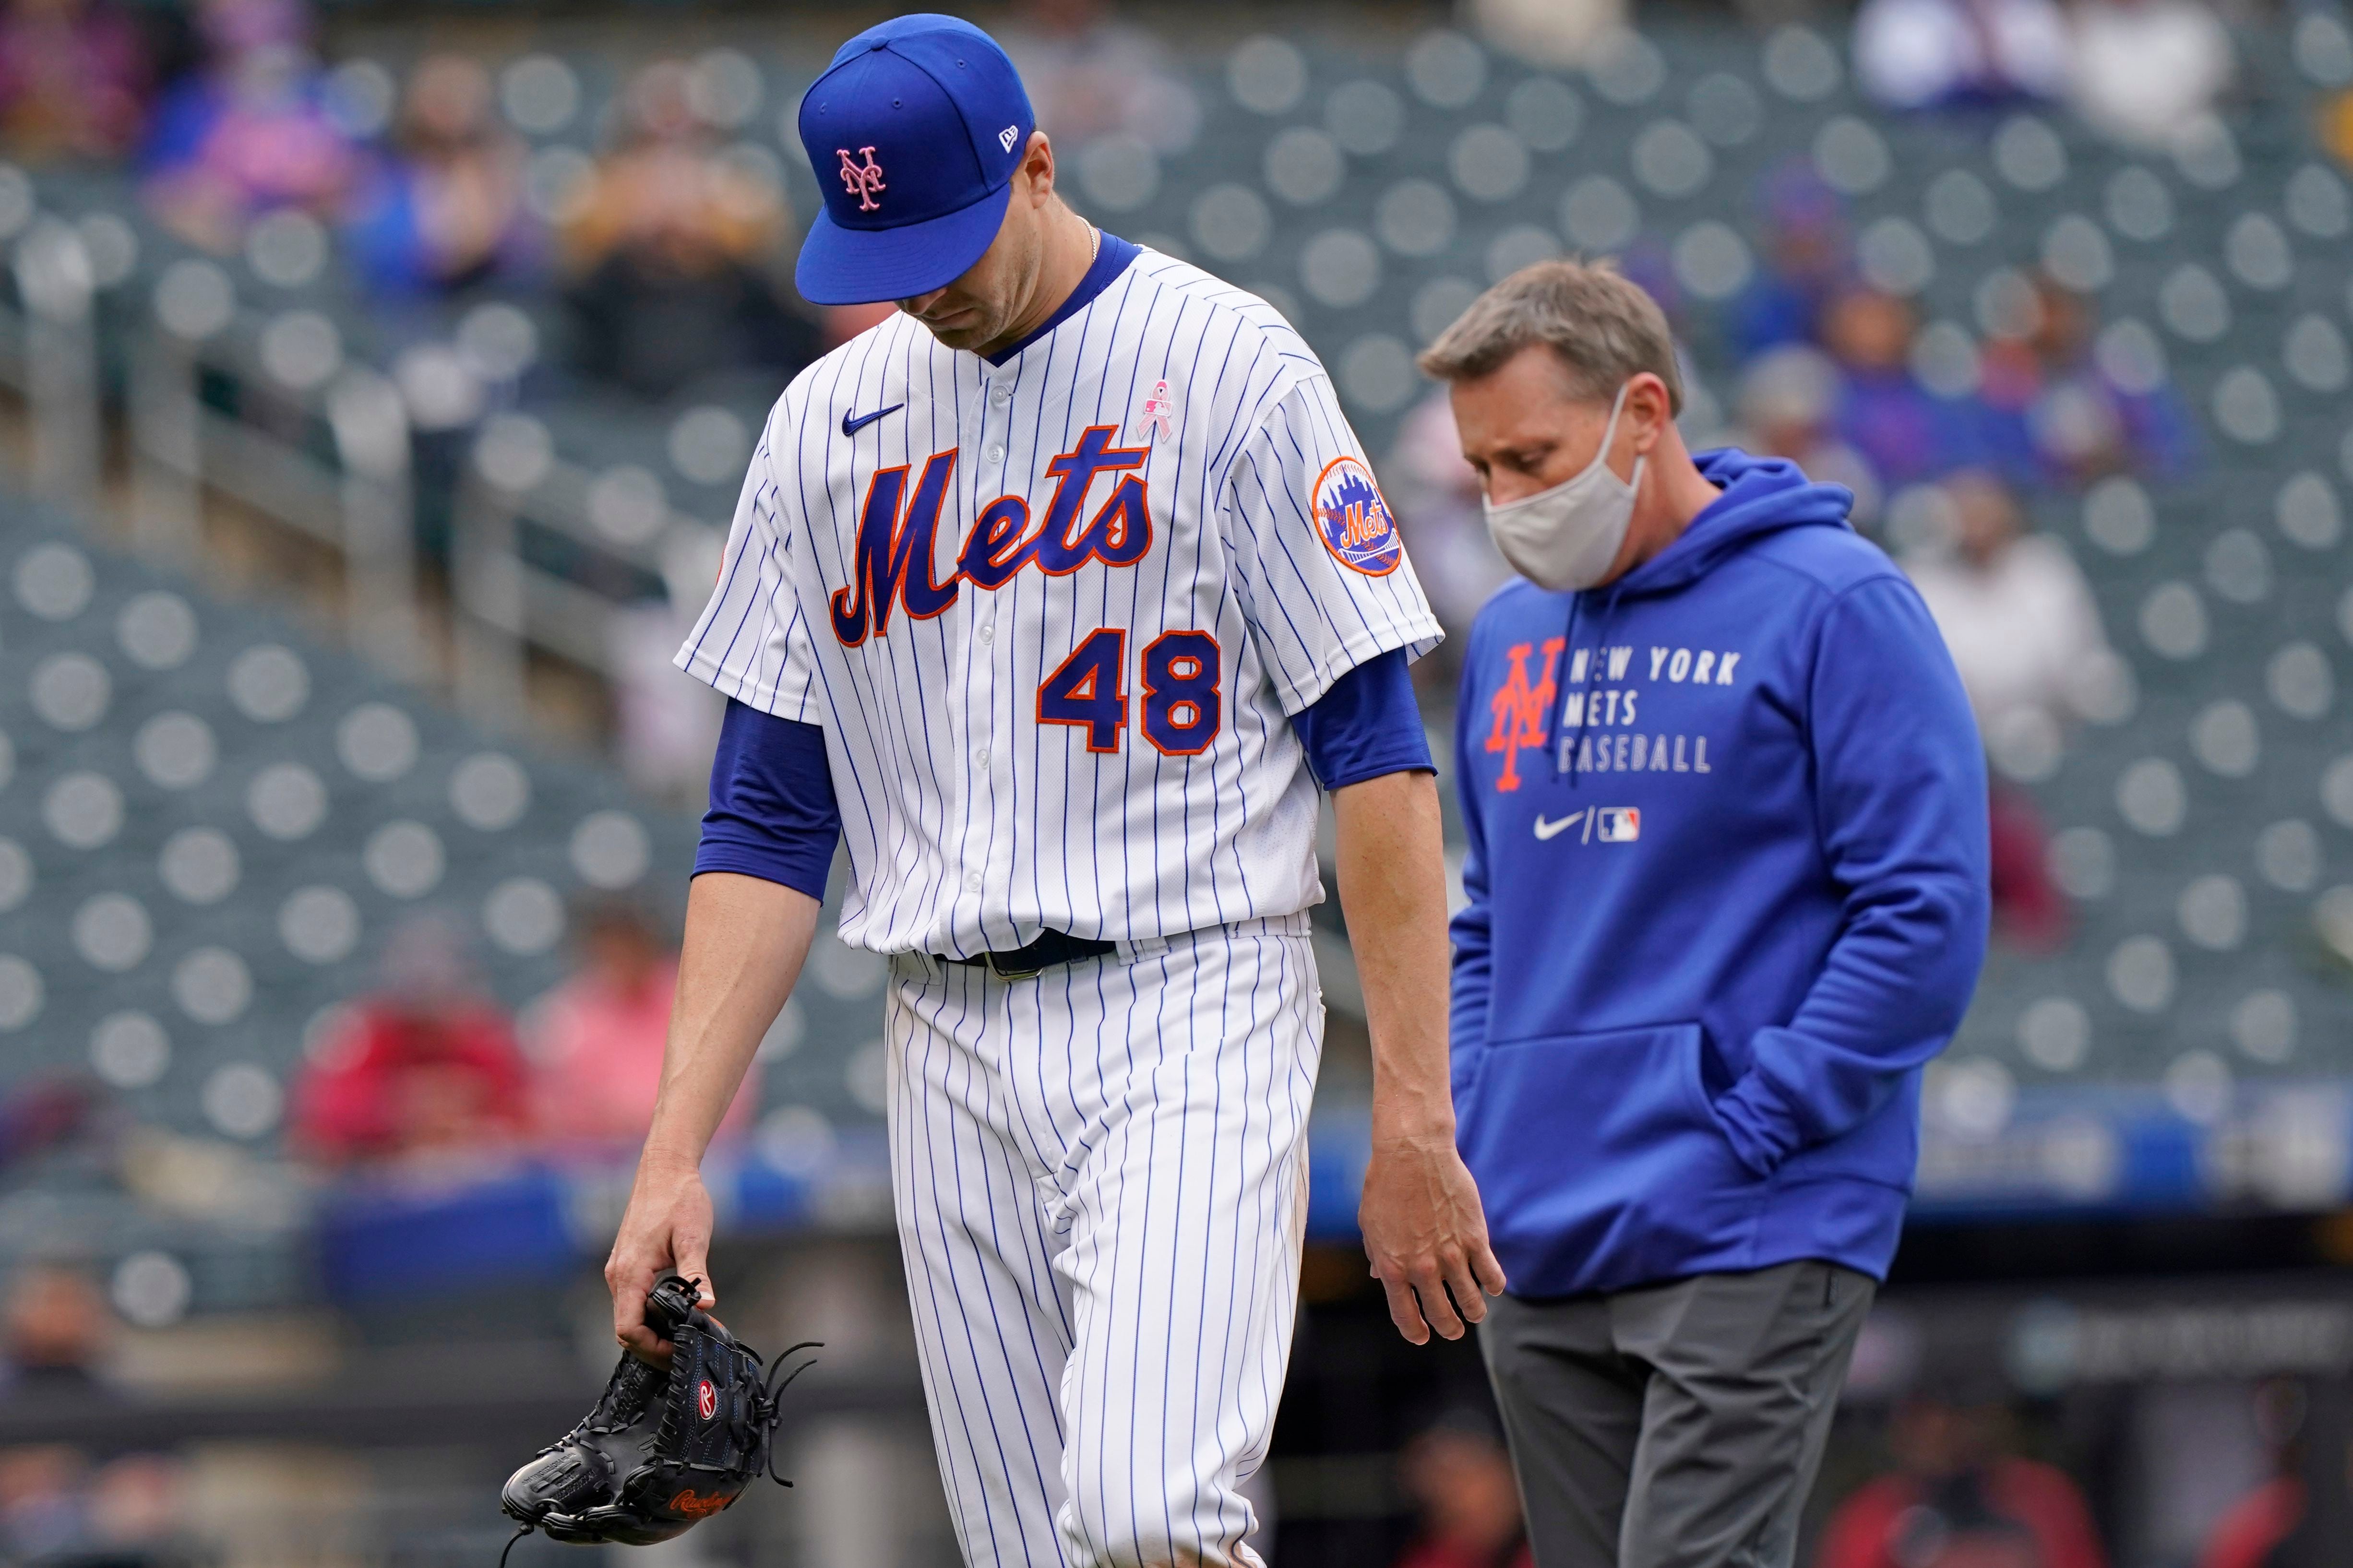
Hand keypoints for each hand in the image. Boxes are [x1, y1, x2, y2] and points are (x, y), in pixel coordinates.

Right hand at [605, 1156, 716, 1362]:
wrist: (665, 1171)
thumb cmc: (679, 1199)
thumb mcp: (693, 1237)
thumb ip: (696, 1274)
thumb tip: (706, 1304)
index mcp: (630, 1272)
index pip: (628, 1329)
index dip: (652, 1348)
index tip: (680, 1352)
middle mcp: (618, 1275)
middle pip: (625, 1330)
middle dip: (654, 1347)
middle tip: (687, 1352)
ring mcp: (620, 1270)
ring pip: (628, 1317)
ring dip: (653, 1333)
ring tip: (686, 1337)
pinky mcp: (627, 1265)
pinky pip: (632, 1302)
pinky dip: (650, 1316)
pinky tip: (676, 1317)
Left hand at [1359, 1126, 1506, 1344]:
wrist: (1412, 1152)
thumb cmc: (1385, 1185)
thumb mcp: (1370, 1225)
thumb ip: (1378, 1255)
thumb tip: (1380, 1276)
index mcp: (1392, 1267)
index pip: (1406, 1317)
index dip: (1416, 1332)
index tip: (1422, 1336)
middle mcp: (1422, 1268)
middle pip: (1442, 1315)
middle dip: (1450, 1328)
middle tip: (1454, 1330)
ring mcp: (1452, 1254)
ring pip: (1471, 1301)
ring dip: (1475, 1312)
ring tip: (1475, 1313)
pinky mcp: (1476, 1238)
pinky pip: (1491, 1274)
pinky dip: (1494, 1285)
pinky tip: (1492, 1285)